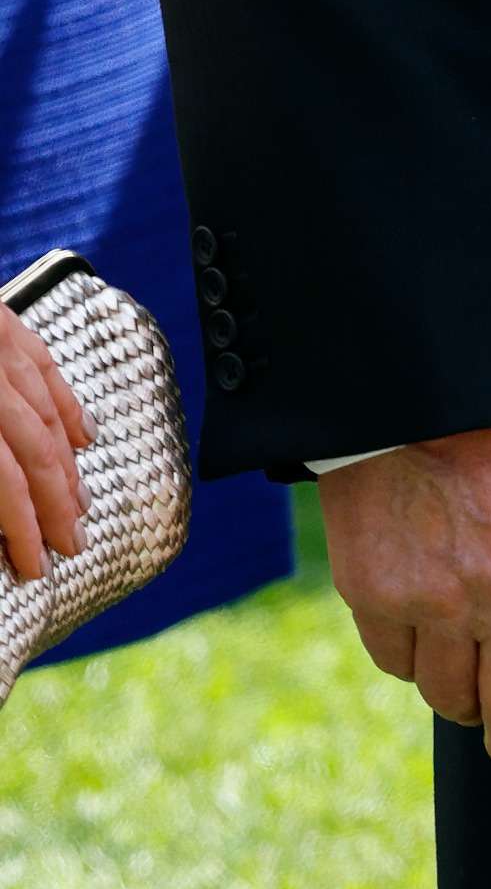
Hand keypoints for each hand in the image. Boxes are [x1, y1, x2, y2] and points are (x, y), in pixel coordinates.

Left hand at [0, 306, 84, 583]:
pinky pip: (47, 367)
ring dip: (68, 468)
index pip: (1, 482)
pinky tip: (84, 437)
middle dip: (55, 507)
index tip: (32, 568)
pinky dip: (68, 406)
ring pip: (47, 415)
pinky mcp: (1, 320)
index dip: (20, 530)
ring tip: (80, 506)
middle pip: (34, 453)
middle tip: (71, 549)